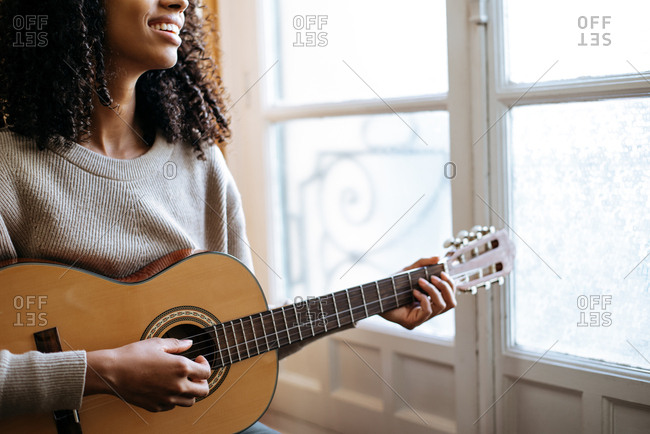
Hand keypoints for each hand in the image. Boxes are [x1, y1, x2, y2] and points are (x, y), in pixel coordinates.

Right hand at [85, 338, 210, 411]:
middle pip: (204, 391)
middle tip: (195, 373)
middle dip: (203, 381)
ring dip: (191, 392)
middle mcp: (177, 386)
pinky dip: (175, 398)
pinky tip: (168, 388)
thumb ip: (177, 344)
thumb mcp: (157, 343)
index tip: (198, 360)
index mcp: (180, 368)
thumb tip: (189, 343)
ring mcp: (167, 399)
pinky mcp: (156, 407)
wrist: (111, 372)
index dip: (205, 364)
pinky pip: (173, 406)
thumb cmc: (132, 356)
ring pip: (190, 401)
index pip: (206, 372)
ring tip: (182, 381)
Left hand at [381, 256, 456, 329]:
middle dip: (446, 288)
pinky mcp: (413, 323)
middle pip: (451, 304)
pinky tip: (414, 292)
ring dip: (433, 291)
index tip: (442, 273)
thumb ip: (423, 264)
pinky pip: (428, 311)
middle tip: (434, 277)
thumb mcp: (409, 271)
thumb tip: (438, 257)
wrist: (375, 294)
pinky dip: (423, 299)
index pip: (450, 297)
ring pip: (441, 306)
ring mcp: (421, 319)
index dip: (450, 285)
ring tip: (421, 282)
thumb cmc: (392, 285)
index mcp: (430, 301)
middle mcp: (428, 311)